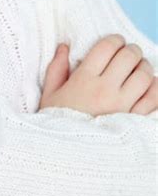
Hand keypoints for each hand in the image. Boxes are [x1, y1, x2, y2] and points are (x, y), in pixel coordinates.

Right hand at [39, 34, 156, 115]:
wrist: (66, 156)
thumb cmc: (56, 122)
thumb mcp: (50, 94)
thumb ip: (56, 68)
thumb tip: (64, 46)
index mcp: (84, 79)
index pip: (107, 48)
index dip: (115, 39)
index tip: (116, 41)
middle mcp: (105, 89)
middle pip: (128, 57)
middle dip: (132, 50)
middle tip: (130, 53)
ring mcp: (122, 106)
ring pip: (144, 75)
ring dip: (144, 67)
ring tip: (139, 69)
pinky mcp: (133, 121)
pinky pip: (153, 99)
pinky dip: (155, 88)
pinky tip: (149, 86)